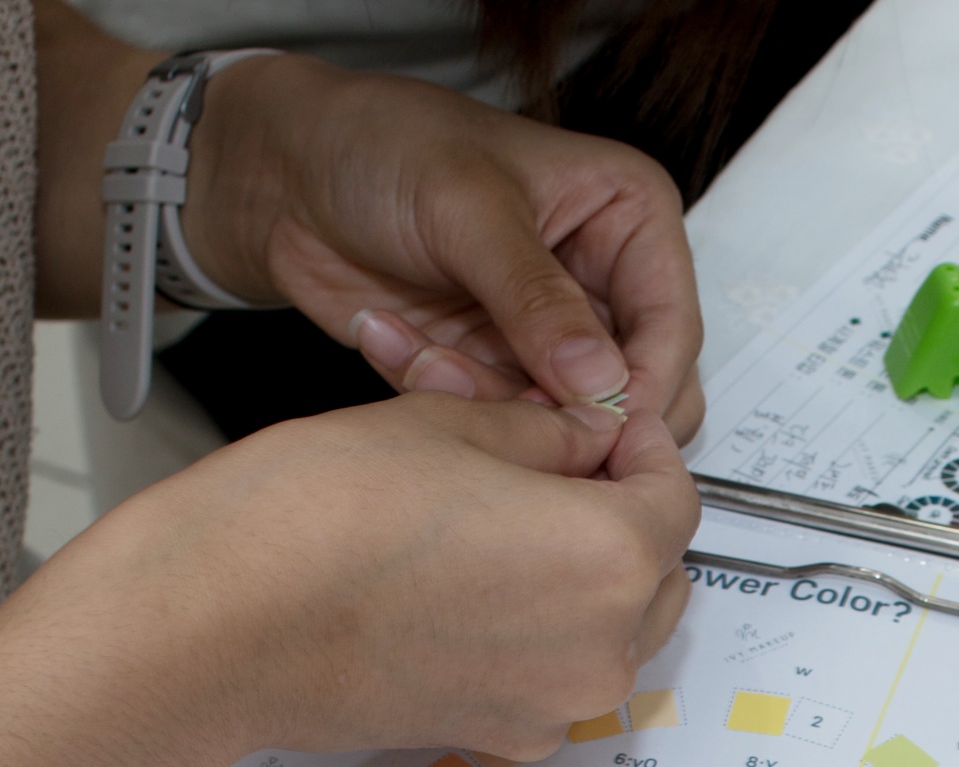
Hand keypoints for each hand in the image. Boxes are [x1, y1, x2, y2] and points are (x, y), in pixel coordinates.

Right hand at [64, 395, 701, 762]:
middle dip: (622, 517)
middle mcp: (601, 649)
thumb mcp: (446, 423)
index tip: (601, 428)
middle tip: (552, 470)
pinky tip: (470, 589)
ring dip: (588, 579)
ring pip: (616, 631)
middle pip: (658, 572)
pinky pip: (556, 677)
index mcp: (609, 558)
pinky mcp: (500, 737)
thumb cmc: (311, 519)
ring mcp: (552, 706)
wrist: (213, 626)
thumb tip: (584, 437)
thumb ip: (543, 432)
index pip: (676, 496)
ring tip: (504, 528)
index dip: (640, 450)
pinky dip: (540, 634)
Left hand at [187, 56, 705, 439]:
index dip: (642, 387)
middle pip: (637, 391)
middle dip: (569, 412)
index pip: (672, 328)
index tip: (599, 427)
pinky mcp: (494, 368)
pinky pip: (499, 422)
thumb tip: (600, 381)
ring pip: (564, 421)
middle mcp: (600, 282)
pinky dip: (445, 397)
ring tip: (425, 354)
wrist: (286, 175)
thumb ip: (538, 301)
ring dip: (489, 403)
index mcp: (628, 219)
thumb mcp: (469, 210)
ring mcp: (548, 333)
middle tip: (510, 410)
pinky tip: (396, 341)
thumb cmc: (383, 147)